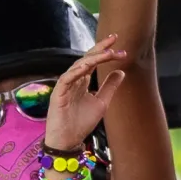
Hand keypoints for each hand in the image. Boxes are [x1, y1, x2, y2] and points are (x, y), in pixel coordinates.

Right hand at [43, 34, 133, 152]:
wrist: (68, 140)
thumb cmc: (81, 123)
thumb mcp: (102, 102)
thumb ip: (109, 86)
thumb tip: (121, 71)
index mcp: (82, 80)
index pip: (94, 61)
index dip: (105, 52)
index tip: (120, 46)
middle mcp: (73, 79)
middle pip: (86, 58)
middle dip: (100, 47)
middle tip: (114, 39)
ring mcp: (65, 86)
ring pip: (78, 66)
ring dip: (93, 58)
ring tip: (108, 53)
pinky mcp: (58, 94)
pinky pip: (66, 79)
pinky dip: (76, 71)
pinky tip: (87, 66)